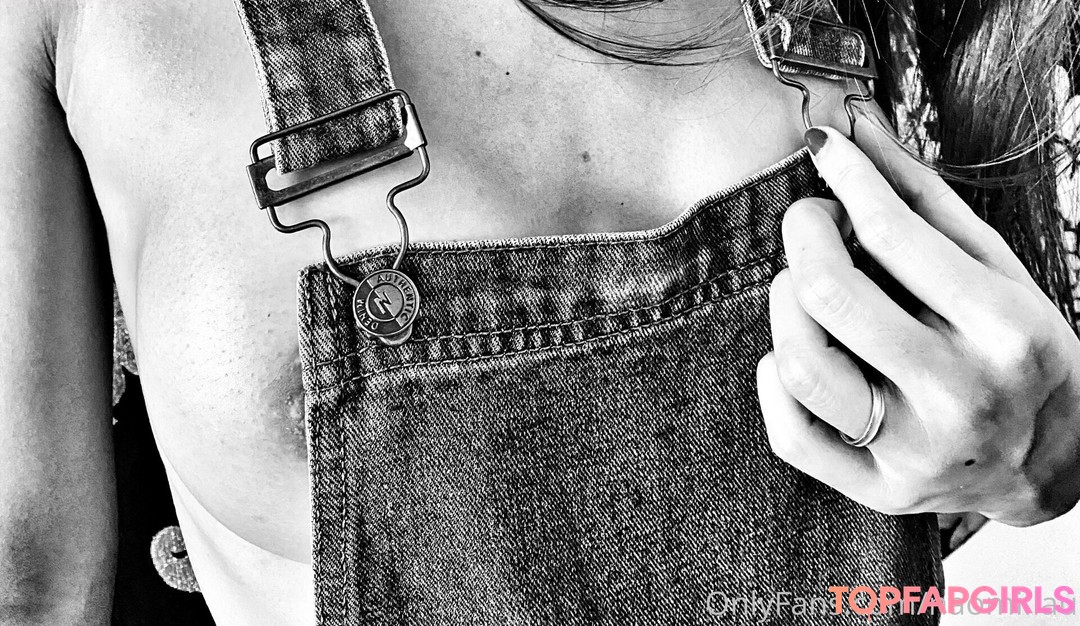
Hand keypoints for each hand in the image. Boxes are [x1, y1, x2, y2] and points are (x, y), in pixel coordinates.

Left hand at [756, 113, 1079, 526]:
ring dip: (784, 305)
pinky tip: (793, 351)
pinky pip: (791, 435)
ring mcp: (919, 451)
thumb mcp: (996, 267)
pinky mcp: (882, 491)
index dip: (844, 177)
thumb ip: (923, 199)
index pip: (894, 232)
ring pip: (801, 364)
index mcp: (1006, 329)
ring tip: (803, 287)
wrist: (1061, 459)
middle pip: (830, 293)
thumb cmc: (1023, 348)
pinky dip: (774, 380)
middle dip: (805, 235)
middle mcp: (962, 394)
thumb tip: (855, 127)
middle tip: (813, 221)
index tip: (824, 149)